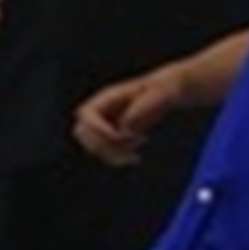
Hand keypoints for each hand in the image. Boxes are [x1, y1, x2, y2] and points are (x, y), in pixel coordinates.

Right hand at [71, 67, 186, 166]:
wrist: (165, 92)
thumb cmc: (161, 90)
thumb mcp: (154, 96)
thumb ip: (137, 112)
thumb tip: (124, 129)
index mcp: (108, 97)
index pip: (86, 114)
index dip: (97, 128)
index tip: (118, 135)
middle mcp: (100, 111)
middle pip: (83, 133)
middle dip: (103, 143)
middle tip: (127, 142)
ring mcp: (102, 124)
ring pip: (93, 148)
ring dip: (113, 154)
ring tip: (135, 152)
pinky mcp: (109, 137)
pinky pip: (104, 154)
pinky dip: (118, 159)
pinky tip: (135, 157)